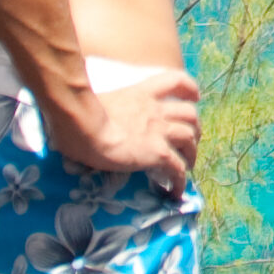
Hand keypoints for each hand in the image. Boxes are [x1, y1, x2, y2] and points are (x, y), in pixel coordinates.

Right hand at [39, 69, 204, 184]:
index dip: (189, 90)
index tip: (194, 98)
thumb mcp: (96, 101)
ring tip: (188, 165)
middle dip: (194, 128)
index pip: (175, 81)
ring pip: (190, 139)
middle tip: (189, 142)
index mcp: (141, 93)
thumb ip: (102, 107)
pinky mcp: (158, 153)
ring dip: (192, 153)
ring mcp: (159, 131)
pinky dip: (181, 181)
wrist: (82, 125)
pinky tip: (175, 192)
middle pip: (190, 114)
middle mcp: (155, 110)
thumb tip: (84, 116)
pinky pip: (178, 169)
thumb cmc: (78, 113)